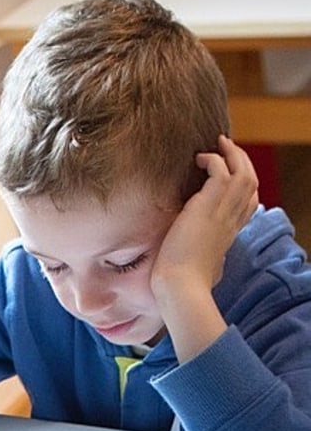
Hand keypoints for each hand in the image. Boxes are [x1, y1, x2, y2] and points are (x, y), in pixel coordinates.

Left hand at [151, 136, 258, 359]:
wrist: (180, 286)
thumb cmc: (183, 282)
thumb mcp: (196, 264)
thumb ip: (197, 254)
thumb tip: (183, 257)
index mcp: (230, 232)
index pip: (250, 202)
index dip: (244, 185)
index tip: (231, 174)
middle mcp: (232, 219)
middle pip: (250, 181)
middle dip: (241, 161)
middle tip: (227, 147)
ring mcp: (223, 211)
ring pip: (242, 170)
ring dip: (231, 154)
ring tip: (217, 144)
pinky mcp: (208, 205)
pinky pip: (220, 170)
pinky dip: (213, 159)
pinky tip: (198, 159)